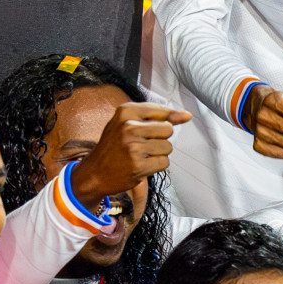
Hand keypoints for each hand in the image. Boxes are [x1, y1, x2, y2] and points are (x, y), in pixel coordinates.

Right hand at [69, 102, 191, 207]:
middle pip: (168, 129)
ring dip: (159, 154)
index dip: (171, 118)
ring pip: (168, 147)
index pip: (161, 110)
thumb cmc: (114, 146)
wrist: (95, 172)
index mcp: (125, 111)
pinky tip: (142, 165)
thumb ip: (157, 116)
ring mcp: (133, 147)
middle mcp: (129, 126)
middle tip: (144, 144)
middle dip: (161, 139)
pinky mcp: (139, 165)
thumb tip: (187, 115)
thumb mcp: (127, 123)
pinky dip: (156, 166)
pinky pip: (164, 163)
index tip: (175, 120)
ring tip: (141, 155)